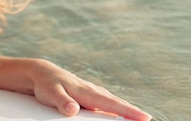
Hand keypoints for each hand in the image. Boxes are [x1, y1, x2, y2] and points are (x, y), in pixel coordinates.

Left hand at [30, 59, 151, 120]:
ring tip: (140, 119)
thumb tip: (73, 109)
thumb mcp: (50, 93)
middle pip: (116, 103)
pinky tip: (120, 117)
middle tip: (148, 120)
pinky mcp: (90, 97)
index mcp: (86, 91)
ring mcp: (93, 93)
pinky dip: (116, 109)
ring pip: (113, 103)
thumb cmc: (47, 84)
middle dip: (133, 112)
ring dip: (126, 111)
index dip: (128, 111)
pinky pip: (106, 104)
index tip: (145, 117)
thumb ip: (62, 101)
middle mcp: (93, 91)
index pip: (110, 103)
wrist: (41, 74)